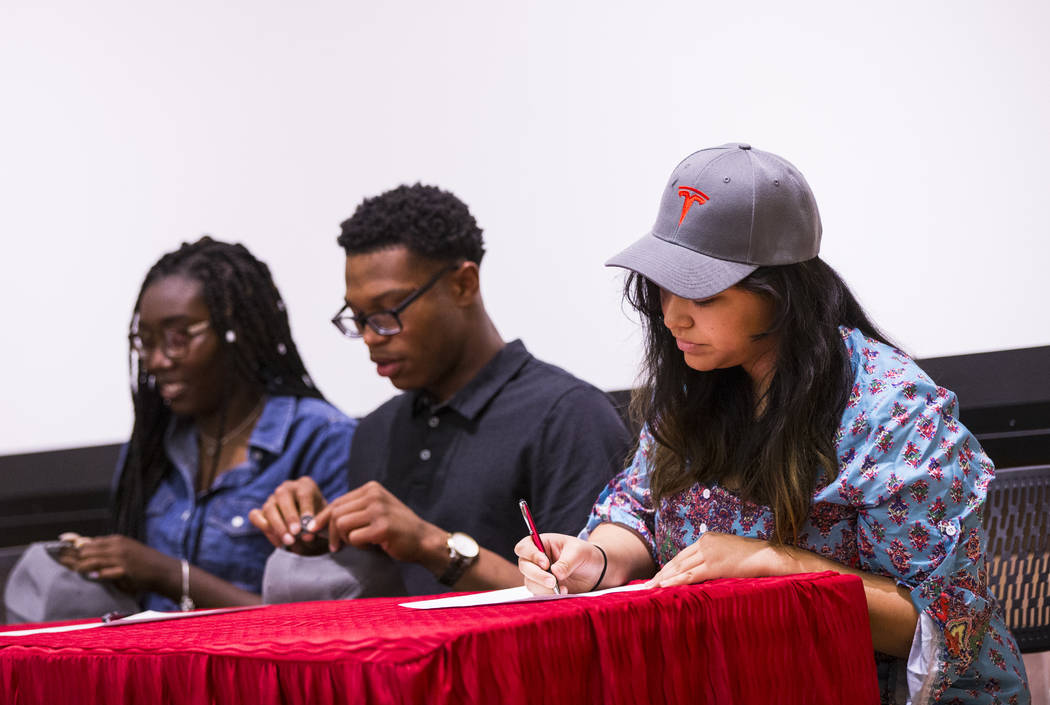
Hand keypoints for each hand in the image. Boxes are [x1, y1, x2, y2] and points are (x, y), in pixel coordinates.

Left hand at [62, 534, 172, 592]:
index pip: (88, 542)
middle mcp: (117, 546)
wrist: (163, 570)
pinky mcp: (126, 569)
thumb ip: (106, 550)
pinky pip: (108, 572)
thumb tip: (85, 548)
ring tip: (70, 568)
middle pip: (87, 550)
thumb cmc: (143, 562)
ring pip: (94, 560)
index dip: (71, 546)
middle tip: (56, 559)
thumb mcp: (125, 550)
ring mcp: (121, 558)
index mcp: (115, 540)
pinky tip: (91, 576)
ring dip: (80, 566)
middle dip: (71, 556)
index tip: (56, 548)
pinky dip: (99, 574)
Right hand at [249, 477, 328, 553]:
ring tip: (289, 541)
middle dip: (289, 516)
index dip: (306, 509)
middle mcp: (287, 488)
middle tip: (296, 533)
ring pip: (269, 508)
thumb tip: (307, 536)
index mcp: (305, 485)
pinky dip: (263, 527)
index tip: (308, 526)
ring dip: (278, 526)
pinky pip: (255, 516)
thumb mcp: (321, 522)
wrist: (309, 528)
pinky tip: (278, 541)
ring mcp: (272, 498)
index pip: (304, 493)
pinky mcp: (261, 510)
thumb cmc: (318, 521)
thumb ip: (316, 527)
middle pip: (283, 496)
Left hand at [314, 481, 443, 563]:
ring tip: (362, 542)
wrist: (423, 540)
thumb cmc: (395, 528)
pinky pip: (354, 538)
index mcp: (371, 488)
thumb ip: (353, 510)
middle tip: (335, 546)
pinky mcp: (382, 527)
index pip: (337, 502)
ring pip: (342, 525)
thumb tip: (318, 521)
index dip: (322, 517)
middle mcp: (374, 495)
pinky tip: (373, 545)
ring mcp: (379, 510)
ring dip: (346, 539)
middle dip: (331, 532)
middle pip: (336, 513)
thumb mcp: (375, 510)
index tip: (313, 529)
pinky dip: (360, 546)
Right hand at [514, 533, 606, 594]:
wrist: (595, 571)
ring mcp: (538, 575)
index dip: (531, 555)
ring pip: (530, 582)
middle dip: (537, 575)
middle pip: (524, 566)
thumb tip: (555, 573)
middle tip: (553, 581)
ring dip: (544, 587)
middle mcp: (536, 559)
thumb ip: (567, 562)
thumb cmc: (585, 555)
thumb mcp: (579, 552)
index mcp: (542, 543)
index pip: (524, 547)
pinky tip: (564, 592)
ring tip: (563, 588)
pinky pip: (539, 594)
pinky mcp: (543, 589)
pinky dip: (549, 595)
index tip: (546, 563)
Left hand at [646, 532, 785, 587]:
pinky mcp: (714, 565)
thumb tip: (702, 571)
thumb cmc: (752, 556)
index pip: (682, 555)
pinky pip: (690, 575)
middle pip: (677, 560)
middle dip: (662, 573)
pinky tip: (663, 586)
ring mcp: (709, 553)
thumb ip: (713, 557)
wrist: (768, 555)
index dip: (669, 566)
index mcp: (707, 538)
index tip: (658, 575)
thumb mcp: (728, 552)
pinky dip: (675, 581)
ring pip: (680, 568)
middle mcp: (705, 543)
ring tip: (650, 588)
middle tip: (647, 584)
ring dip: (664, 579)